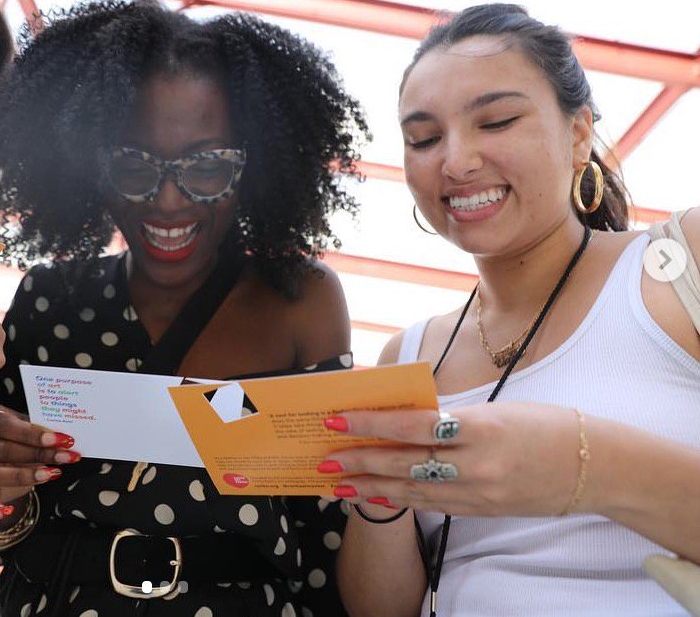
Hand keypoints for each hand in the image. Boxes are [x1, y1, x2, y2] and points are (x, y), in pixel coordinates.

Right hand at [0, 403, 79, 522]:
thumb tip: (65, 441)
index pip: (5, 425)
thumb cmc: (19, 440)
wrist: (5, 461)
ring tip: (49, 475)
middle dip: (36, 454)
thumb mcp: (28, 432)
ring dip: (21, 476)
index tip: (60, 439)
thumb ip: (40, 434)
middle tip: (64, 457)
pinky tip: (6, 511)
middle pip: (0, 449)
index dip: (33, 434)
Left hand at [321, 402, 581, 516]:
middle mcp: (478, 464)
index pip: (412, 425)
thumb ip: (448, 414)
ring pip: (412, 490)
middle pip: (405, 463)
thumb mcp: (495, 408)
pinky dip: (400, 499)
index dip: (370, 424)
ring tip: (337, 483)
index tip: (336, 419)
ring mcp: (480, 493)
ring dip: (370, 487)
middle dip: (359, 461)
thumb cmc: (544, 424)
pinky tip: (375, 495)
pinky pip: (431, 505)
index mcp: (480, 428)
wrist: (595, 467)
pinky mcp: (482, 510)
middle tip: (324, 458)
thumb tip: (399, 411)